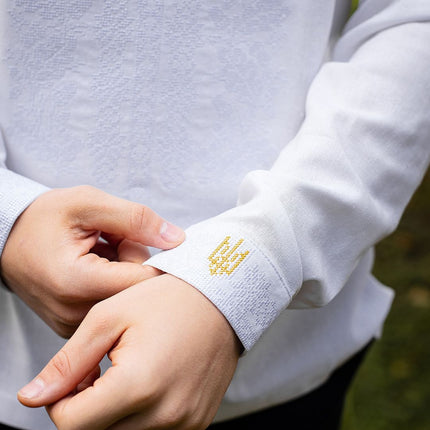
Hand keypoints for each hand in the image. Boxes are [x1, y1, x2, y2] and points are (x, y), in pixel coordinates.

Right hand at [0, 186, 184, 336]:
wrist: (6, 240)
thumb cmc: (44, 219)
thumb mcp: (89, 204)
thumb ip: (137, 219)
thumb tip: (177, 240)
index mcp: (77, 283)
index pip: (144, 280)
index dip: (152, 256)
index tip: (141, 238)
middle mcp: (75, 314)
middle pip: (137, 293)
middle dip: (133, 262)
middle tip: (111, 242)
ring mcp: (73, 326)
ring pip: (127, 301)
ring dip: (123, 272)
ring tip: (99, 254)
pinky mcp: (75, 328)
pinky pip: (113, 307)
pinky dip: (112, 285)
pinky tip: (96, 268)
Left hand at [18, 274, 241, 429]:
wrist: (221, 297)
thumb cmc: (166, 298)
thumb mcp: (110, 317)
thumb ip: (69, 362)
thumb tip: (31, 398)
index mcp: (138, 384)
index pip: (71, 425)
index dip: (61, 400)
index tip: (78, 373)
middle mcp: (165, 414)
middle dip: (87, 407)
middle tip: (102, 368)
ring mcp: (185, 423)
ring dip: (114, 413)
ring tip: (127, 371)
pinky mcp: (197, 423)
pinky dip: (141, 414)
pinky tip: (149, 381)